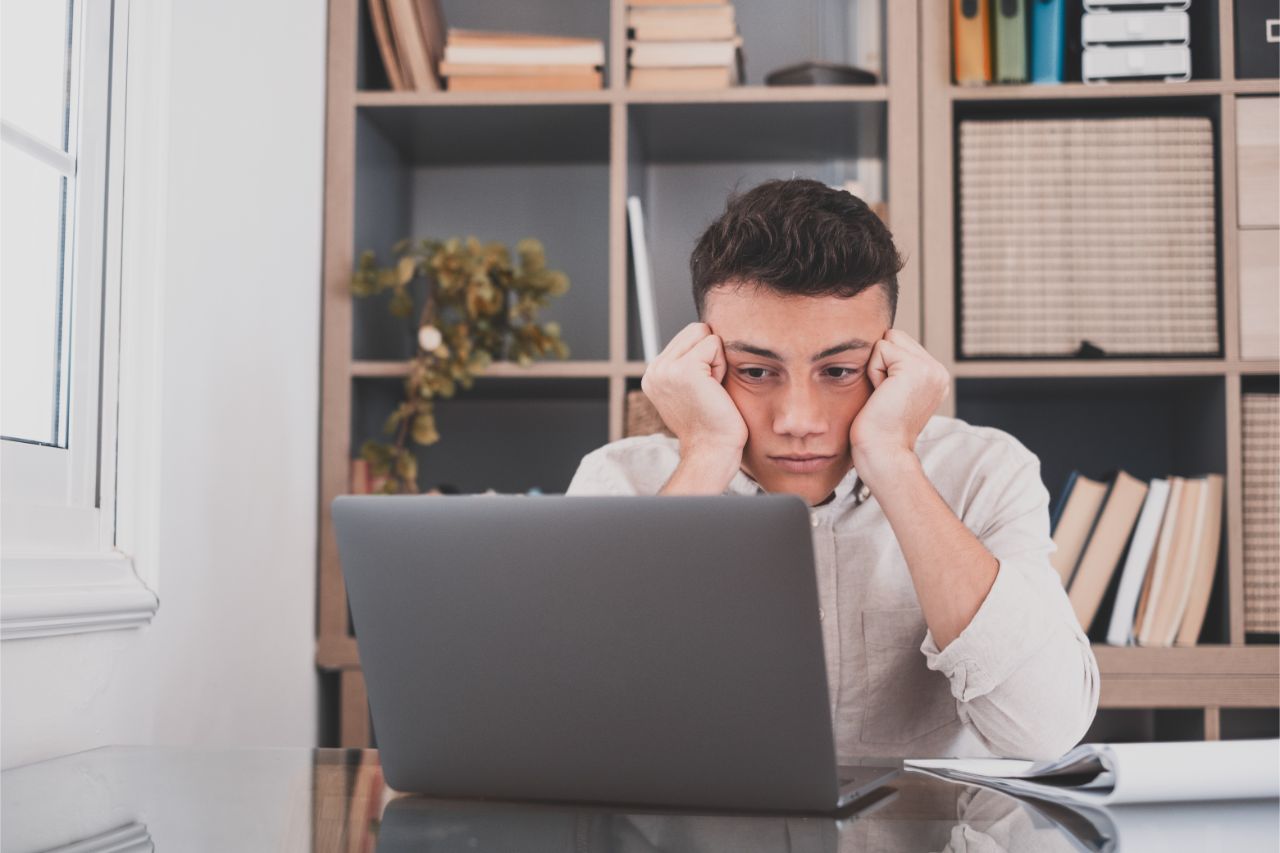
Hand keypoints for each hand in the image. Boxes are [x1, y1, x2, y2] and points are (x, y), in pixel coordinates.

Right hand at [641, 323, 747, 460]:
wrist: (712, 450)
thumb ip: (686, 364)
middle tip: (708, 389)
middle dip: (709, 355)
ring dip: (716, 360)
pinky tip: (715, 390)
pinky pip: (714, 344)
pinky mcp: (684, 369)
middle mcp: (654, 369)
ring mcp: (666, 368)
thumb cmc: (711, 424)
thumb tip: (704, 334)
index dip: (704, 358)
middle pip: (695, 330)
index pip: (687, 336)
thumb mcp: (689, 389)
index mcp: (653, 374)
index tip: (702, 390)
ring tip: (711, 389)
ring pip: (704, 333)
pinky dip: (721, 366)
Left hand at [848, 329, 949, 475]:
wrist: (883, 453)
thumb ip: (897, 369)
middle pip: (894, 337)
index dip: (884, 366)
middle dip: (881, 363)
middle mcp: (938, 371)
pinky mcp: (915, 368)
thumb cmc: (879, 431)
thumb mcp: (894, 393)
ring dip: (877, 367)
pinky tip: (882, 395)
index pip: (901, 344)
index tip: (888, 397)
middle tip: (885, 396)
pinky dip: (873, 371)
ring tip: (884, 396)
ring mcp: (930, 369)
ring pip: (888, 340)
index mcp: (935, 377)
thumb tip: (881, 344)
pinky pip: (881, 349)